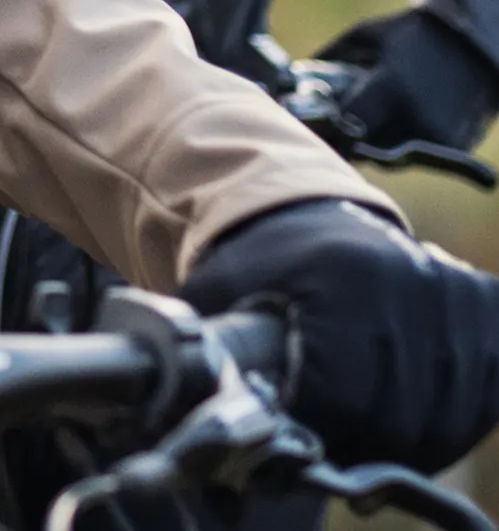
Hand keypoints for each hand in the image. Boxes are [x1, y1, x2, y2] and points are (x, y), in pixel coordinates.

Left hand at [182, 197, 498, 470]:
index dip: (314, 429)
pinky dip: (447, 426)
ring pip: (445, 424)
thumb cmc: (263, 260)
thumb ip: (206, 348)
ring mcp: (457, 299)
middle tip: (322, 440)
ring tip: (358, 430)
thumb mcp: (220, 287)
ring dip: (401, 445)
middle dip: (355, 445)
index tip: (289, 431)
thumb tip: (189, 412)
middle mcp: (412, 284)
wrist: (315, 214)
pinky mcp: (487, 313)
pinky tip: (403, 416)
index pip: (345, 398)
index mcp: (344, 278)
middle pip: (398, 420)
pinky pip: (482, 404)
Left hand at [318, 9, 498, 153]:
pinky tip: (396, 117)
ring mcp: (436, 137)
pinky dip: (399, 142)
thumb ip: (330, 57)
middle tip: (336, 117)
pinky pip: (413, 154)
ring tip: (370, 112)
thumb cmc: (412, 32)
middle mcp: (414, 119)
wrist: (474, 42)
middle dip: (346, 136)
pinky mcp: (452, 146)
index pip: (347, 127)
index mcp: (391, 89)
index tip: (313, 118)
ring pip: (388, 155)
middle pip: (364, 147)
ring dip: (372, 141)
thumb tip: (290, 78)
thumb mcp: (365, 34)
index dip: (327, 126)